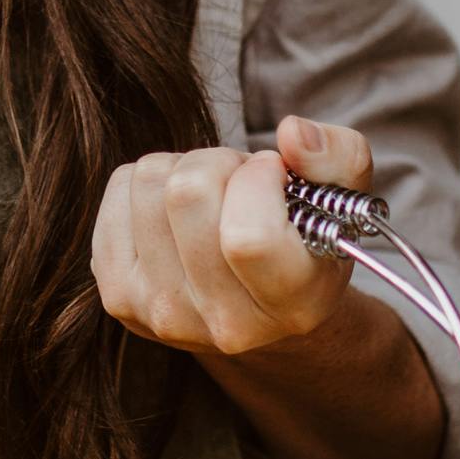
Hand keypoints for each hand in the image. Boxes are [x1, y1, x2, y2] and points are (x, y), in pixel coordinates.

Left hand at [92, 114, 371, 357]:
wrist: (258, 309)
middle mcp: (225, 325)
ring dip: (184, 168)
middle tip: (240, 183)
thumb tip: (293, 133)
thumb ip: (338, 157)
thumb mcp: (342, 202)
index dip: (257, 180)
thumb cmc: (304, 242)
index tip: (273, 173)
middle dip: (220, 162)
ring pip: (149, 180)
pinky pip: (119, 187)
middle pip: (187, 194)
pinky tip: (176, 215)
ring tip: (212, 200)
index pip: (247, 237)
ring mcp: (162, 314)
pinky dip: (148, 181)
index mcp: (292, 306)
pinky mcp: (117, 294)